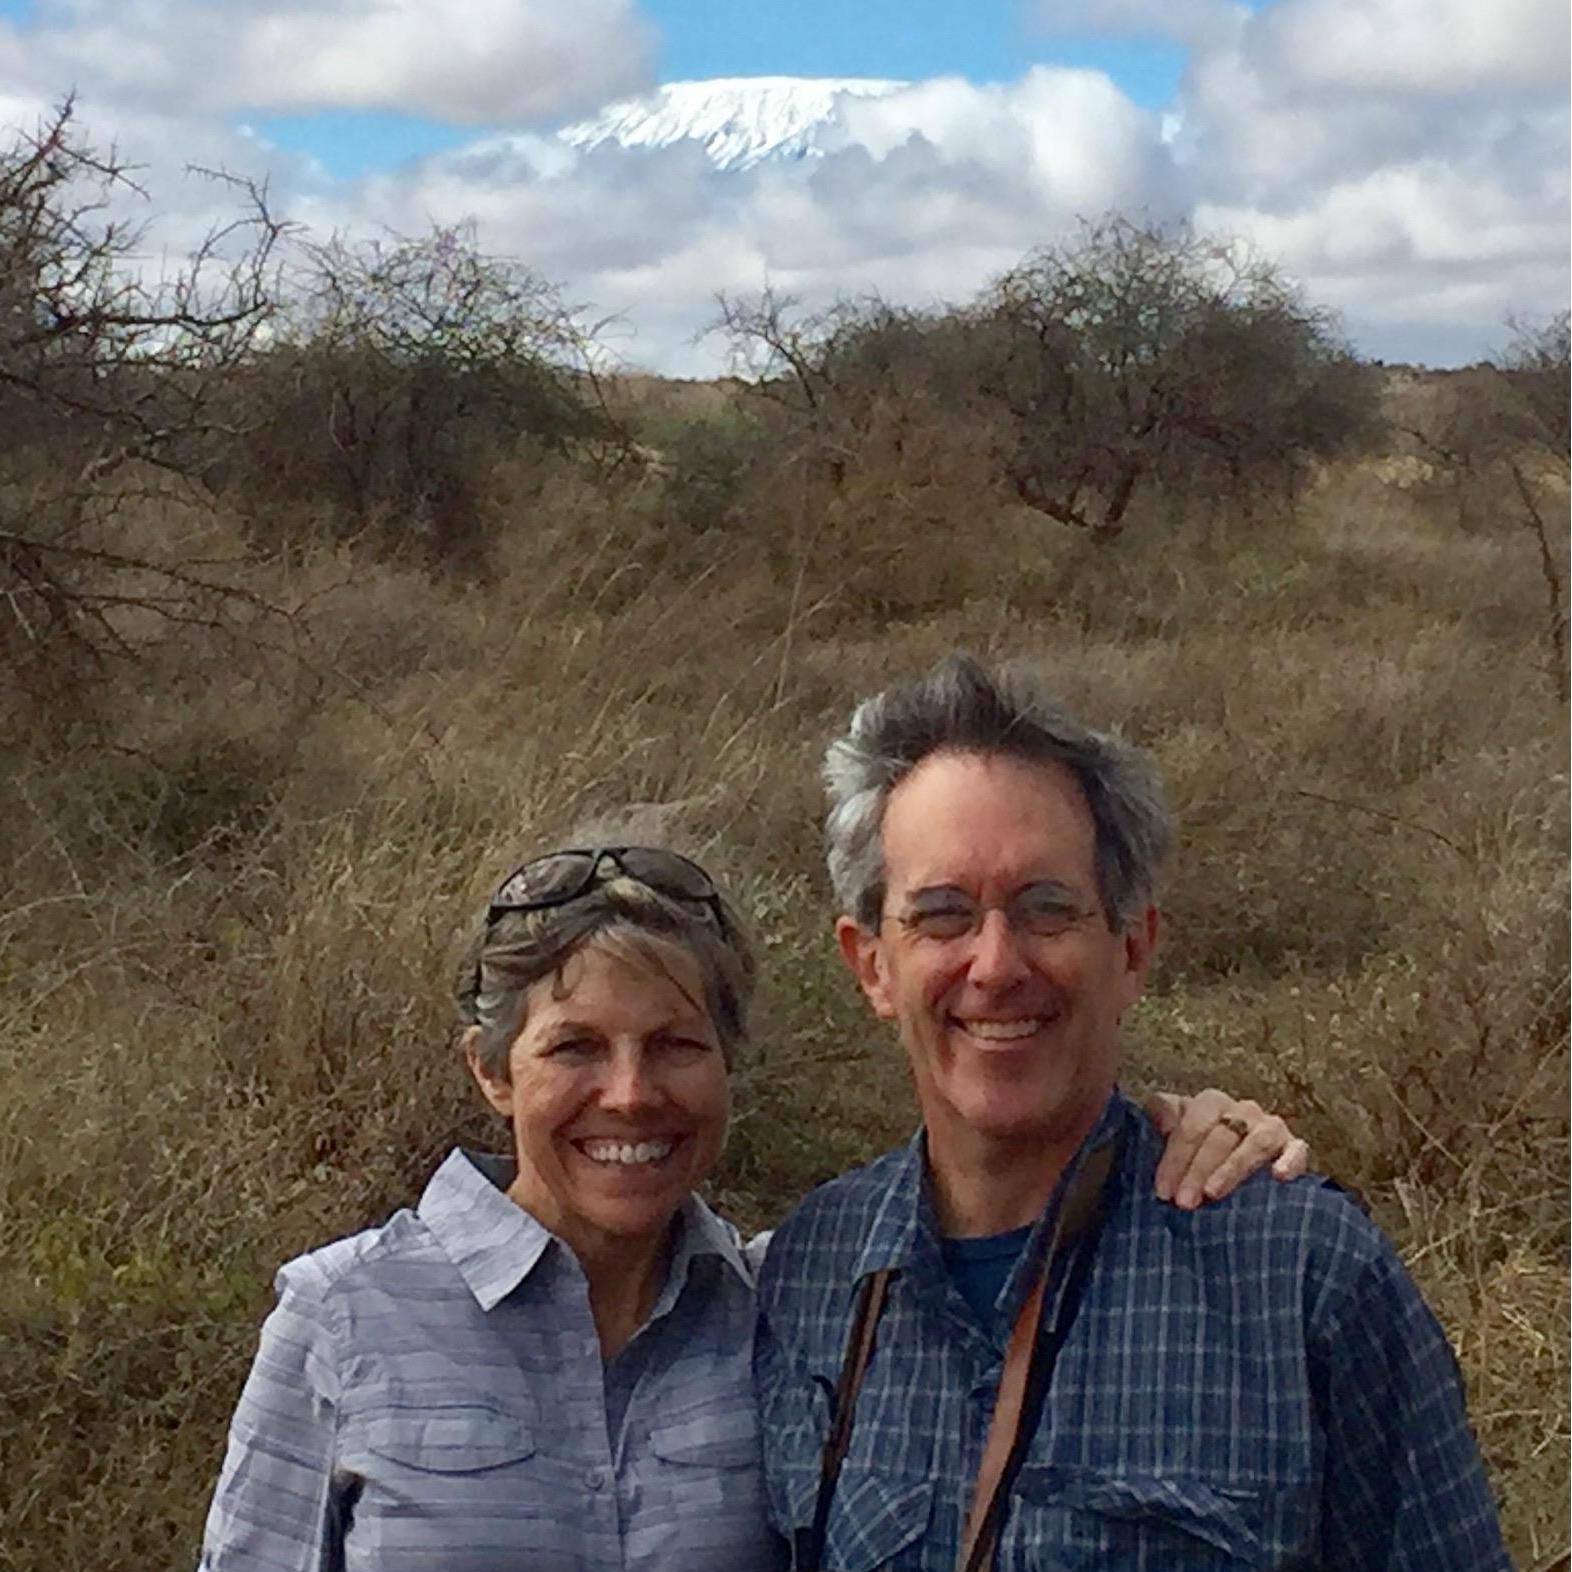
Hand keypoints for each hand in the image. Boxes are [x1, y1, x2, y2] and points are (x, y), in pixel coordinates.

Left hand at [1145, 1089, 1310, 1209]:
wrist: (1234, 1156)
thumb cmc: (1199, 1147)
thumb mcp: (1174, 1131)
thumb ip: (1162, 1116)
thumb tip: (1160, 1117)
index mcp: (1211, 1103)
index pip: (1191, 1125)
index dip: (1176, 1158)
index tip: (1163, 1190)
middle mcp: (1243, 1111)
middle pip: (1220, 1136)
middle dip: (1198, 1169)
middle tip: (1184, 1201)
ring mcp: (1271, 1127)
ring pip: (1254, 1142)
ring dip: (1232, 1168)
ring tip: (1213, 1193)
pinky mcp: (1295, 1146)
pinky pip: (1297, 1150)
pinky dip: (1289, 1160)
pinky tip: (1279, 1176)